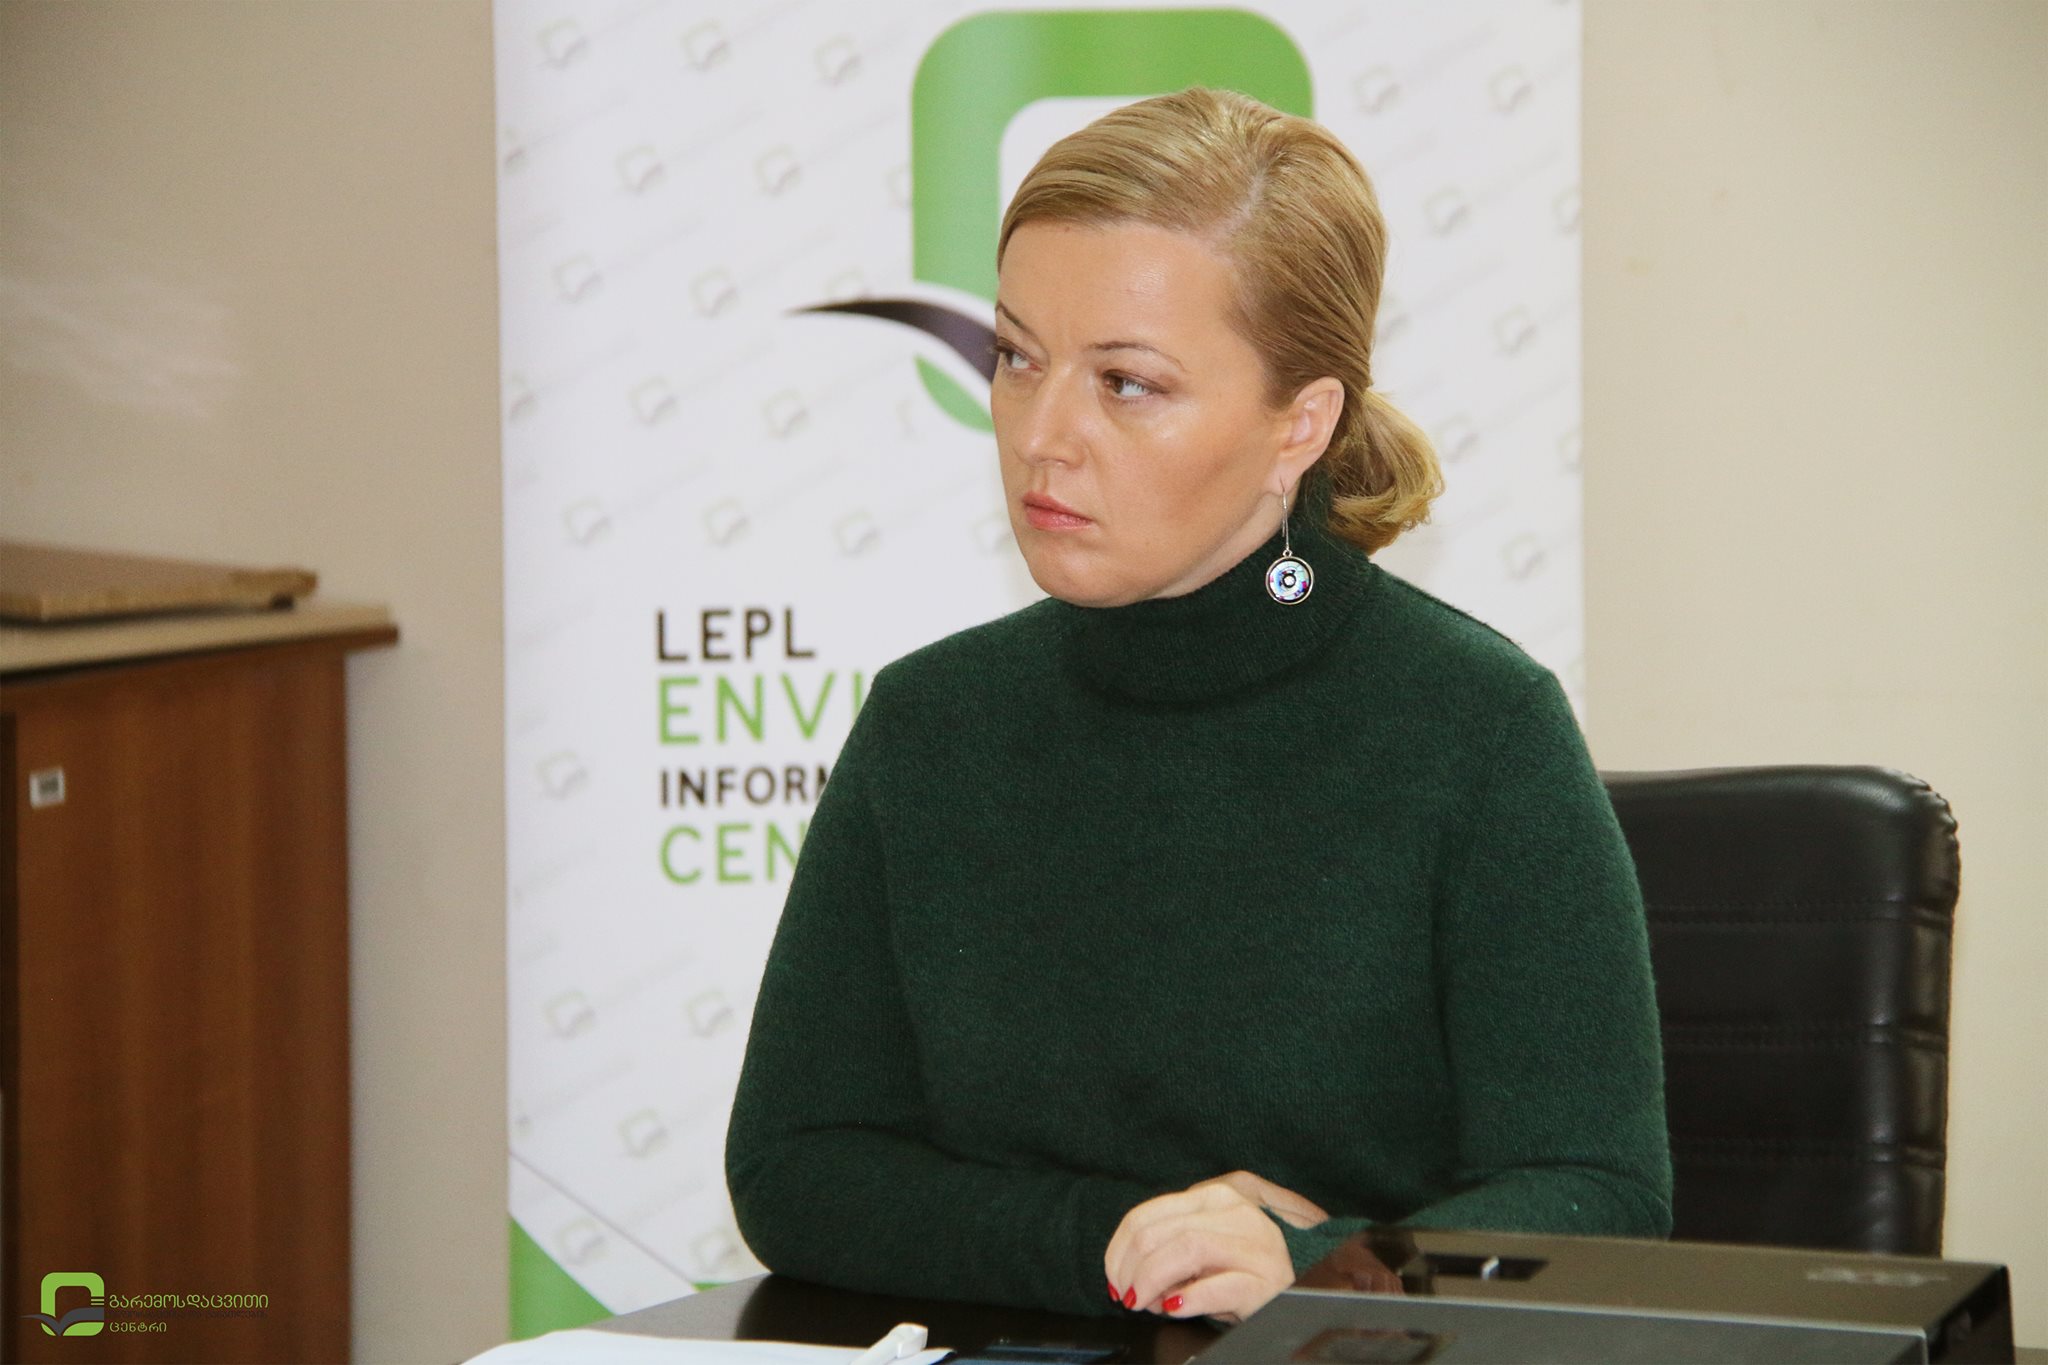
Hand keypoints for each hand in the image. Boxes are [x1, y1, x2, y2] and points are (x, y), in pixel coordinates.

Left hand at [1104, 1170, 1329, 1323]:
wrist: (1302, 1291)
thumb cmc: (1244, 1272)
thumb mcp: (1203, 1251)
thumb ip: (1168, 1248)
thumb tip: (1127, 1273)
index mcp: (1213, 1199)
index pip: (1145, 1216)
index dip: (1119, 1251)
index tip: (1114, 1279)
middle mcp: (1235, 1212)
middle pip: (1158, 1234)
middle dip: (1132, 1272)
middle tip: (1129, 1298)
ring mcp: (1255, 1243)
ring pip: (1185, 1250)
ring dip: (1154, 1282)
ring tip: (1149, 1304)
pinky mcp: (1269, 1280)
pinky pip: (1219, 1285)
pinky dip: (1189, 1298)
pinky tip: (1177, 1307)